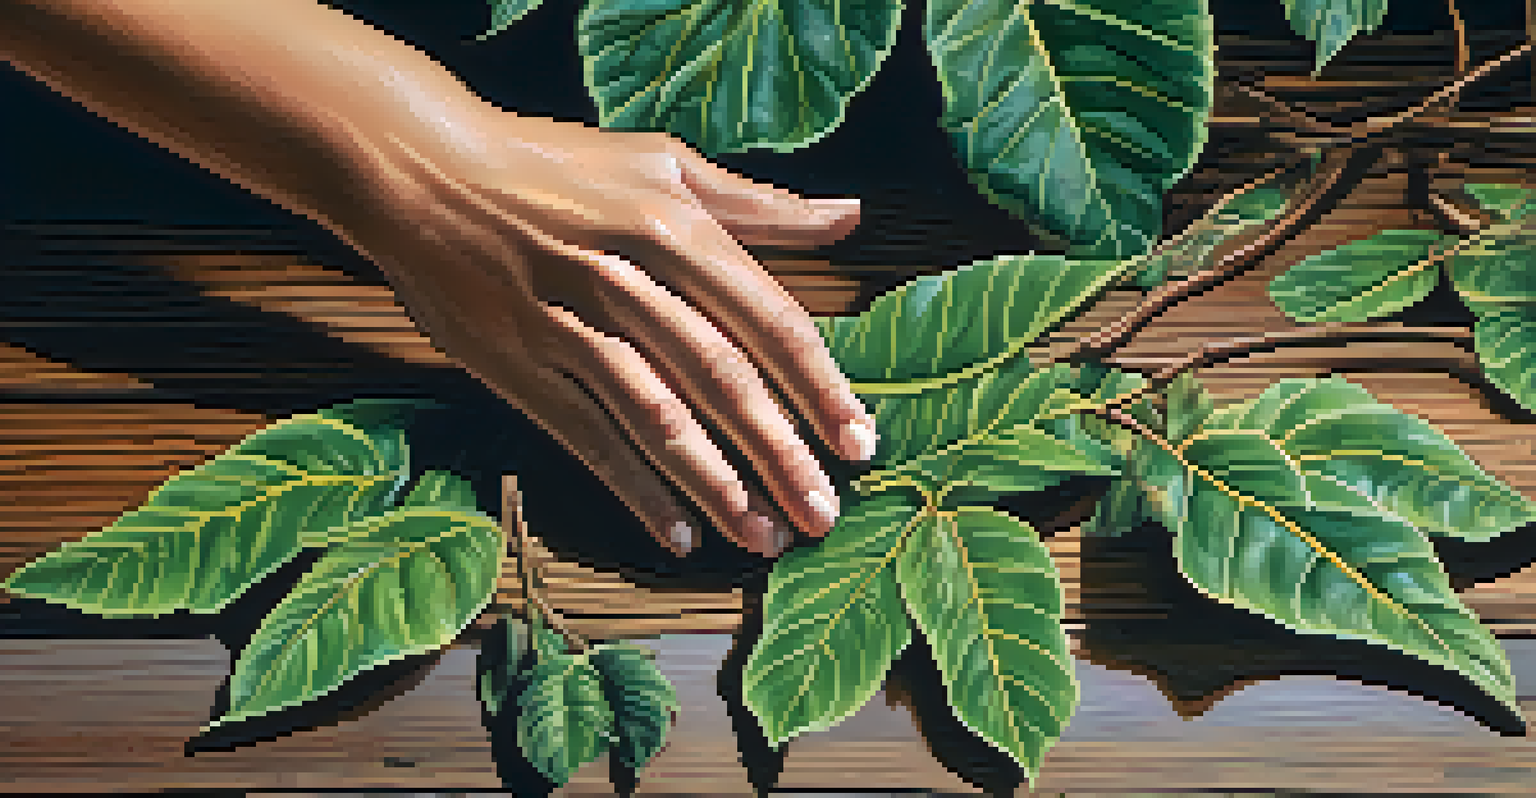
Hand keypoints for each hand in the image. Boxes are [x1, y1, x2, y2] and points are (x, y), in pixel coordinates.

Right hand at [330, 105, 877, 557]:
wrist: (422, 167)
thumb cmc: (555, 165)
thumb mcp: (662, 163)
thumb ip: (759, 205)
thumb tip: (851, 218)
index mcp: (672, 223)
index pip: (767, 318)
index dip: (818, 385)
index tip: (860, 442)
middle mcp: (624, 274)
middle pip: (719, 377)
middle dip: (779, 452)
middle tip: (822, 514)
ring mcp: (563, 323)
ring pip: (655, 416)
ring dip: (714, 484)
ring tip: (763, 537)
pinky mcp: (514, 363)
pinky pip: (585, 435)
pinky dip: (633, 488)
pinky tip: (676, 534)